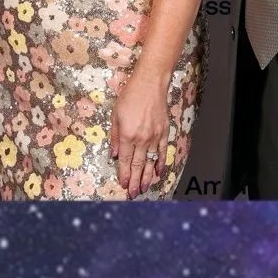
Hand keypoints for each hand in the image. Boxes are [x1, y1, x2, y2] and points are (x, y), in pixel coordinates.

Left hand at [113, 74, 168, 198]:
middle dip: (134, 181)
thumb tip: (113, 154)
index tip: (123, 185)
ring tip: (143, 189)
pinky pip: (162, 152)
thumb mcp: (115, 115)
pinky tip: (158, 173)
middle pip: (137, 165)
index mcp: (127, 134)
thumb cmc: (130, 96)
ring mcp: (154, 137)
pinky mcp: (164, 132)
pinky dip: (160, 164)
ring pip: (150, 162)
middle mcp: (141, 138)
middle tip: (132, 194)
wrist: (150, 83)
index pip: (124, 160)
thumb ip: (114, 136)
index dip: (123, 174)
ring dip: (147, 177)